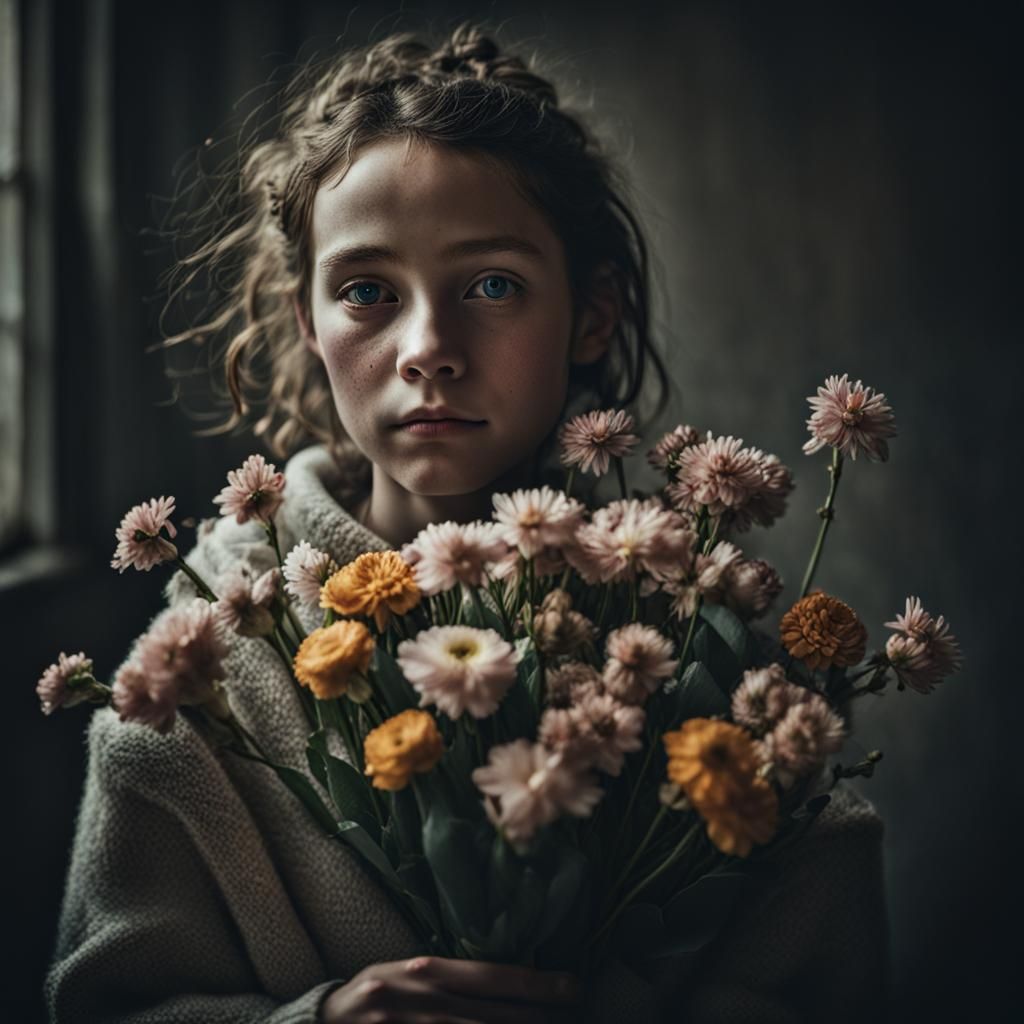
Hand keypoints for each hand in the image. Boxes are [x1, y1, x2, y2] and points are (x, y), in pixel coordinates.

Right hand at [321, 954, 582, 1022]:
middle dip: (540, 1019)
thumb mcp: (410, 973)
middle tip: (577, 1014)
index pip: (495, 977)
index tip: (575, 986)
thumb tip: (511, 982)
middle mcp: (423, 1000)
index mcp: (427, 972)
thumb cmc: (375, 994)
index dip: (539, 985)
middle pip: (496, 1017)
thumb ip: (452, 978)